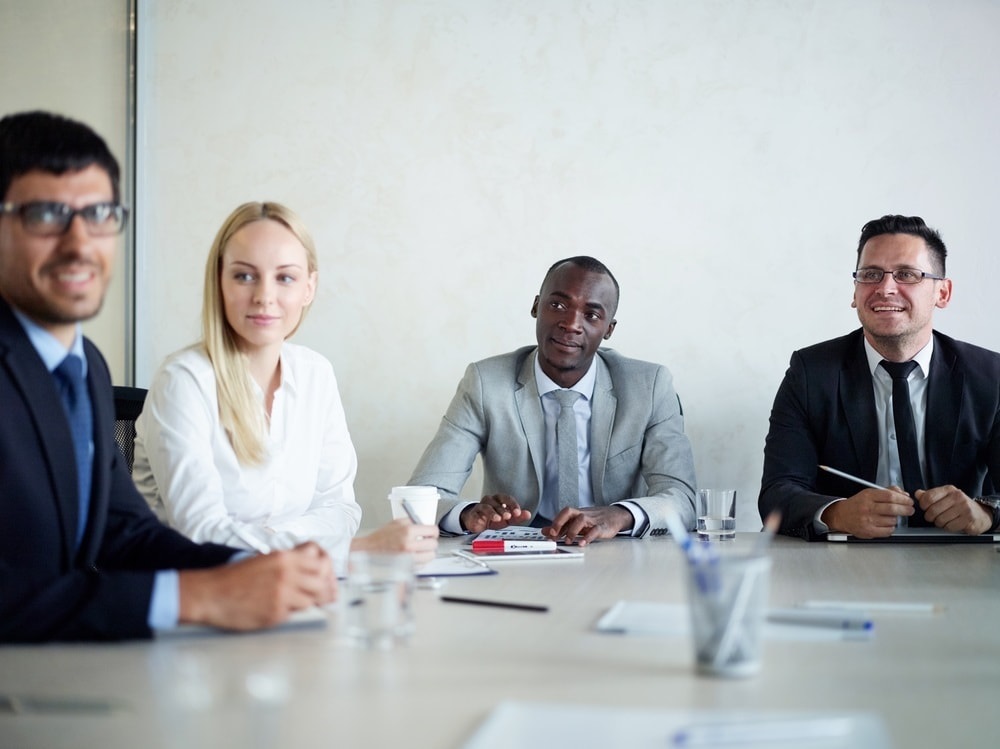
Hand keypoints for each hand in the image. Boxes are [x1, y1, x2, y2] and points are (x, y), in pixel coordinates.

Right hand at [178, 542, 335, 630]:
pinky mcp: (275, 614)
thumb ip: (289, 563)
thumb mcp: (264, 560)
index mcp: (284, 558)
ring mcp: (282, 595)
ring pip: (311, 601)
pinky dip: (290, 613)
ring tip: (295, 603)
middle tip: (321, 596)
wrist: (210, 594)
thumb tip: (313, 571)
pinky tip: (277, 610)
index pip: (321, 562)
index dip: (326, 570)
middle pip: (322, 582)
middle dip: (323, 590)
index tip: (326, 578)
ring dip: (307, 603)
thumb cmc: (235, 578)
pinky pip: (294, 615)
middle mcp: (286, 574)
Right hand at [351, 519, 439, 563]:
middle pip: (434, 545)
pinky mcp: (406, 568)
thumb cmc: (380, 538)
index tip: (431, 533)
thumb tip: (426, 525)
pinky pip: (422, 565)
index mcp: (408, 531)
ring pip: (430, 557)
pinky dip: (420, 561)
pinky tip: (412, 557)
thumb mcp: (396, 523)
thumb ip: (412, 522)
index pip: (433, 531)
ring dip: (426, 553)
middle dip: (430, 542)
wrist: (367, 551)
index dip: (433, 532)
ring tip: (419, 550)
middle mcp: (409, 545)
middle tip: (425, 541)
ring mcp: (408, 559)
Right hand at [459, 494, 530, 532]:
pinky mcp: (473, 514)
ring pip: (486, 507)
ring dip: (492, 513)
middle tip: (508, 516)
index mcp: (499, 500)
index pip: (507, 499)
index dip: (513, 505)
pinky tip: (483, 521)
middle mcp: (490, 501)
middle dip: (503, 510)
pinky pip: (476, 514)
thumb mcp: (506, 520)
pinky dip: (480, 517)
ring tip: (498, 519)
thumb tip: (528, 514)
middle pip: (497, 502)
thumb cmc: (492, 519)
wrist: (476, 522)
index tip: (518, 513)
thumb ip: (517, 517)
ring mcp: (480, 507)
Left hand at [543, 505, 632, 545]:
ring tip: (568, 541)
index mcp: (576, 513)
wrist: (616, 515)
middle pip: (568, 512)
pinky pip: (594, 530)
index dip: (554, 523)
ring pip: (581, 520)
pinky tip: (582, 544)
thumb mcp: (577, 522)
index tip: (547, 534)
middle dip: (559, 522)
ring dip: (572, 531)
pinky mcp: (602, 527)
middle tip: (554, 534)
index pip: (562, 515)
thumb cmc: (595, 519)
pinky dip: (588, 537)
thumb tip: (545, 531)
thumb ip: (562, 527)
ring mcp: (592, 520)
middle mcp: (582, 514)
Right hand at [820, 487, 912, 537]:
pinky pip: (888, 531)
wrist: (841, 516)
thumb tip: (903, 494)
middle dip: (906, 509)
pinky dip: (891, 527)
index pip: (890, 496)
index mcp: (868, 496)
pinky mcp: (869, 531)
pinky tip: (887, 524)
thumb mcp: (869, 493)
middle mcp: (867, 507)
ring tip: (892, 516)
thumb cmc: (857, 504)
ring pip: (892, 520)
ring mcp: (868, 520)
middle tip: (910, 510)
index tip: (909, 501)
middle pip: (893, 508)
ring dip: (896, 519)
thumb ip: (887, 491)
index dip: (903, 498)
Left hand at [916, 486, 992, 534]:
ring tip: (945, 520)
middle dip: (930, 517)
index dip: (923, 505)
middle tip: (934, 517)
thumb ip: (929, 495)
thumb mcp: (944, 497)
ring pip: (940, 520)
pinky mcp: (968, 519)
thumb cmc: (959, 506)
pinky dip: (948, 528)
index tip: (925, 508)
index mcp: (949, 490)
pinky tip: (953, 523)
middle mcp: (957, 497)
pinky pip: (949, 527)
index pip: (928, 497)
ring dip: (940, 523)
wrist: (980, 514)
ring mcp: (964, 508)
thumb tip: (917, 494)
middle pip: (932, 511)